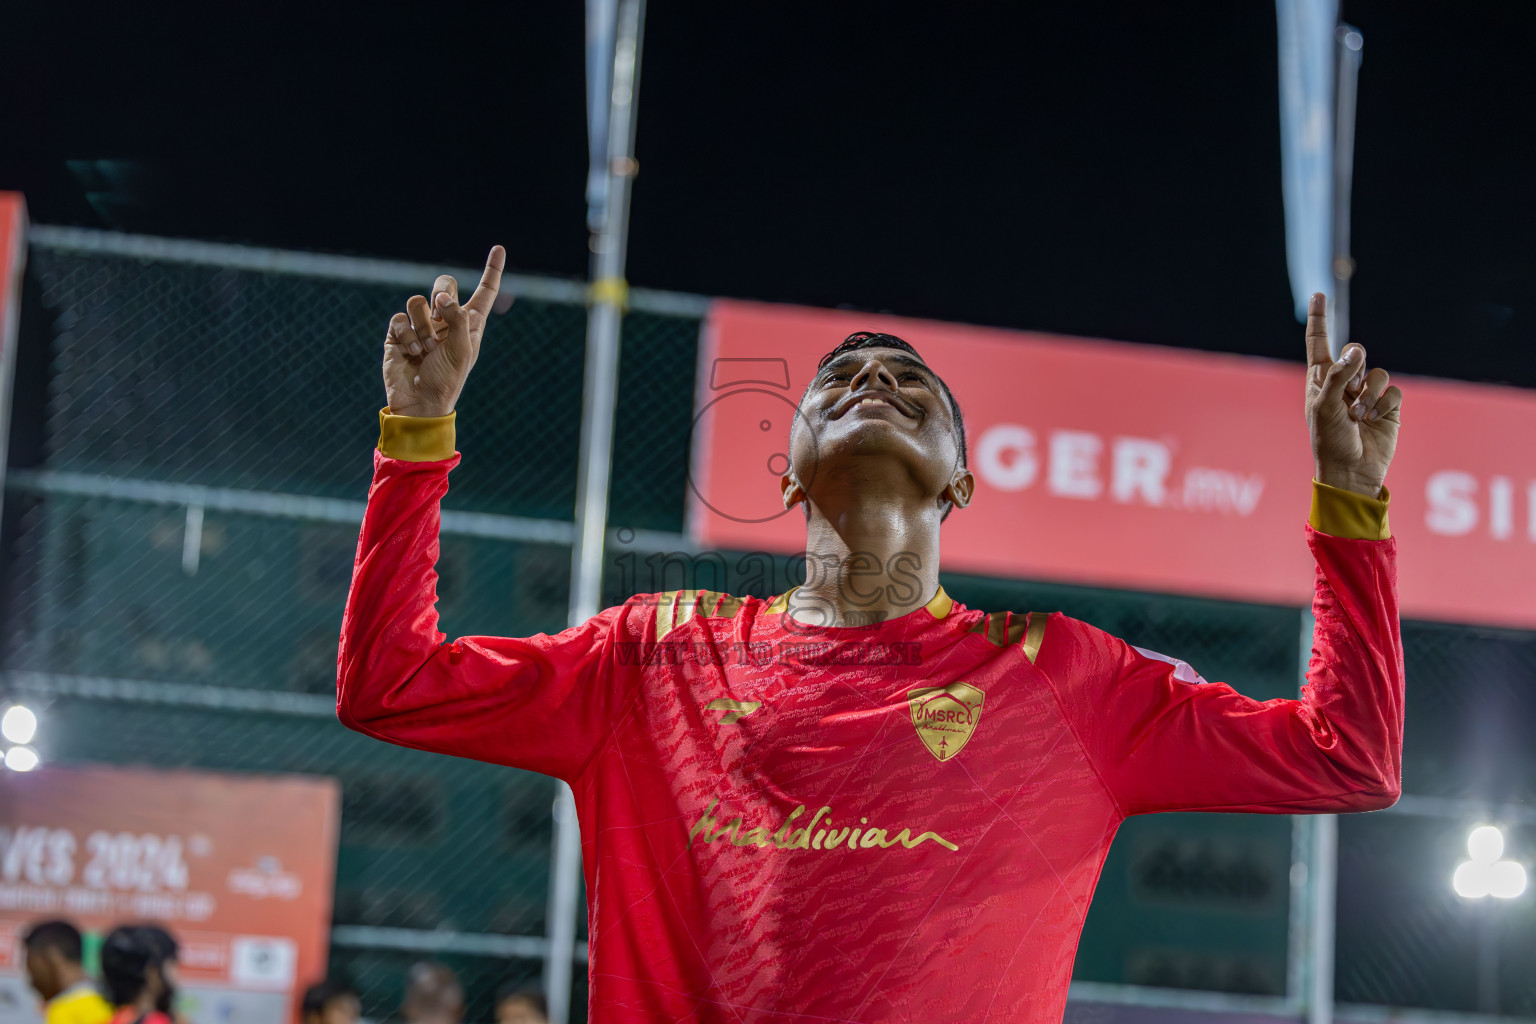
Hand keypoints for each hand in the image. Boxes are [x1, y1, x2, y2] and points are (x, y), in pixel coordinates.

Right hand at [383, 245, 505, 417]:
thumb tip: (441, 297)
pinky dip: (406, 335)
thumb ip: (456, 318)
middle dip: (443, 293)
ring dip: (423, 327)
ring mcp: (422, 325)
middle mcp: (446, 320)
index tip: (499, 249)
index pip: (484, 292)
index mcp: (469, 324)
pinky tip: (411, 353)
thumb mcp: (462, 350)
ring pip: (418, 302)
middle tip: (440, 311)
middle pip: (445, 285)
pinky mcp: (399, 333)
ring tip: (426, 350)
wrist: (420, 403)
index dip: (492, 271)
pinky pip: (399, 318)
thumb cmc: (447, 380)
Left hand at [1304, 292, 1402, 495]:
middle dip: (1354, 367)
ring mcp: (1367, 393)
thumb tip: (1356, 351)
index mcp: (1320, 380)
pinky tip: (1373, 419)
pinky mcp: (1388, 405)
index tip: (1319, 294)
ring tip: (1357, 415)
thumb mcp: (1325, 407)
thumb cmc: (1329, 441)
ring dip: (1368, 393)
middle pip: (1355, 353)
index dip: (1319, 319)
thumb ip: (1338, 376)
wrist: (1352, 471)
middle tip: (1349, 392)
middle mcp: (1343, 382)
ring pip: (1376, 372)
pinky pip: (1392, 389)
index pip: (1318, 343)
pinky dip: (1383, 403)